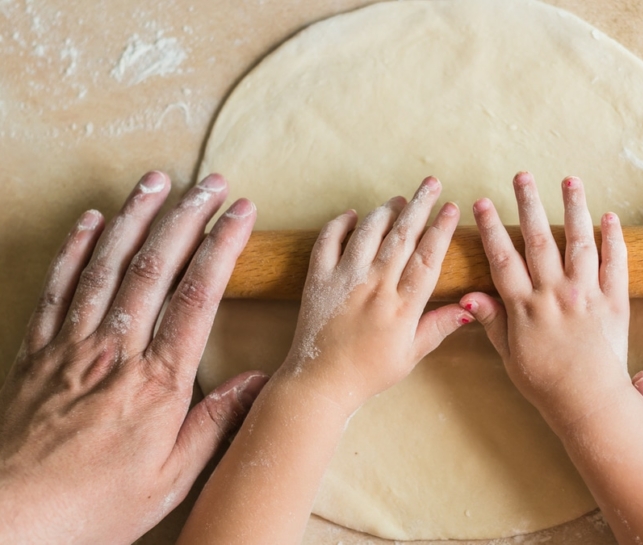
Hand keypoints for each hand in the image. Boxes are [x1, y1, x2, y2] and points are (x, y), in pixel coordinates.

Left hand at [0, 172, 267, 543]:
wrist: (13, 520)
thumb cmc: (95, 505)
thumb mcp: (172, 477)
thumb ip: (216, 423)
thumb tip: (257, 381)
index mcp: (158, 382)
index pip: (198, 296)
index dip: (222, 247)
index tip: (241, 213)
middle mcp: (116, 352)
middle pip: (154, 267)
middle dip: (185, 216)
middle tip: (210, 182)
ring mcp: (72, 346)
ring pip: (106, 266)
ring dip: (133, 217)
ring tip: (155, 180)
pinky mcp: (37, 352)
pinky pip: (57, 288)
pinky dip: (74, 249)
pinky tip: (90, 221)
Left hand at [278, 176, 469, 410]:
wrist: (319, 383)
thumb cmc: (368, 373)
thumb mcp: (410, 355)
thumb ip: (438, 327)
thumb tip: (468, 307)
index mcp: (401, 307)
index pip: (427, 258)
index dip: (441, 230)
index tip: (451, 208)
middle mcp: (374, 288)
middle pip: (401, 236)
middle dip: (419, 205)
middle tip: (431, 183)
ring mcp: (344, 281)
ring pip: (368, 233)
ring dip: (385, 211)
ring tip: (399, 199)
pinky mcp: (318, 280)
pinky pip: (328, 242)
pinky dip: (339, 224)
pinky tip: (351, 215)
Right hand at [462, 173, 642, 543]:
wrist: (591, 403)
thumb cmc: (546, 385)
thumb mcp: (510, 357)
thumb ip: (492, 323)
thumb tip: (467, 296)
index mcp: (526, 308)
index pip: (504, 259)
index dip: (491, 229)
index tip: (482, 202)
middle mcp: (556, 295)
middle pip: (539, 240)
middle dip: (529, 204)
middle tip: (522, 175)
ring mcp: (588, 296)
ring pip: (579, 243)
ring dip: (574, 209)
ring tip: (570, 180)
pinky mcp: (615, 302)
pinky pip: (616, 265)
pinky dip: (614, 239)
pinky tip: (610, 217)